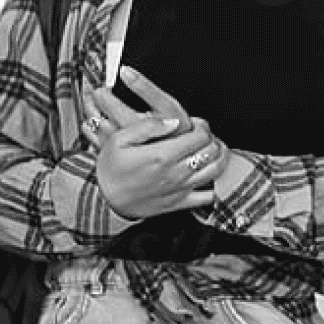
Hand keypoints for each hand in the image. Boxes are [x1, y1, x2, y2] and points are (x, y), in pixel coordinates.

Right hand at [86, 66, 230, 218]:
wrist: (104, 199)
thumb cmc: (110, 169)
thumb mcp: (119, 140)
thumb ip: (148, 126)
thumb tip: (173, 121)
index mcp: (162, 155)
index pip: (200, 135)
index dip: (202, 125)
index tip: (195, 124)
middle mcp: (175, 172)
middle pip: (211, 150)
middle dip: (212, 138)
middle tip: (203, 136)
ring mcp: (180, 189)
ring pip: (216, 170)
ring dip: (220, 157)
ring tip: (212, 150)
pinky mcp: (181, 203)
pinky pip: (209, 196)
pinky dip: (217, 184)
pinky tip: (210, 175)